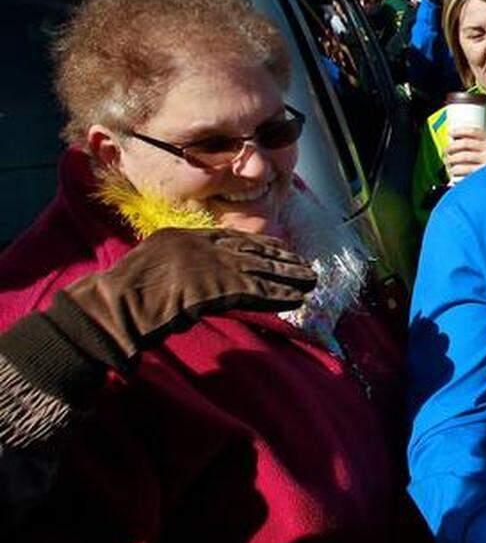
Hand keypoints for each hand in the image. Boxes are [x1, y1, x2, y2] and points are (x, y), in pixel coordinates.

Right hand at [48, 228, 316, 368]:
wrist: (117, 307)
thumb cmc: (126, 297)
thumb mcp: (154, 270)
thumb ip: (181, 269)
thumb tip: (202, 283)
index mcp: (184, 236)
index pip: (231, 237)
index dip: (259, 244)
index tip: (280, 248)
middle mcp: (201, 244)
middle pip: (251, 250)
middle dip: (280, 258)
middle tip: (304, 263)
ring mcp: (210, 263)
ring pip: (260, 269)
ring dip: (288, 276)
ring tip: (312, 281)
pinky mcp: (219, 286)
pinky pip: (257, 290)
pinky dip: (278, 294)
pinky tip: (296, 298)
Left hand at [444, 129, 485, 182]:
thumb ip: (484, 143)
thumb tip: (460, 141)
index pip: (472, 132)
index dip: (458, 131)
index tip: (450, 133)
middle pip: (464, 145)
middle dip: (451, 148)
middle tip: (446, 151)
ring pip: (463, 159)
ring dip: (452, 161)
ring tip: (449, 164)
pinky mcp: (485, 175)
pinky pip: (466, 173)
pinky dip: (458, 174)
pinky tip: (455, 175)